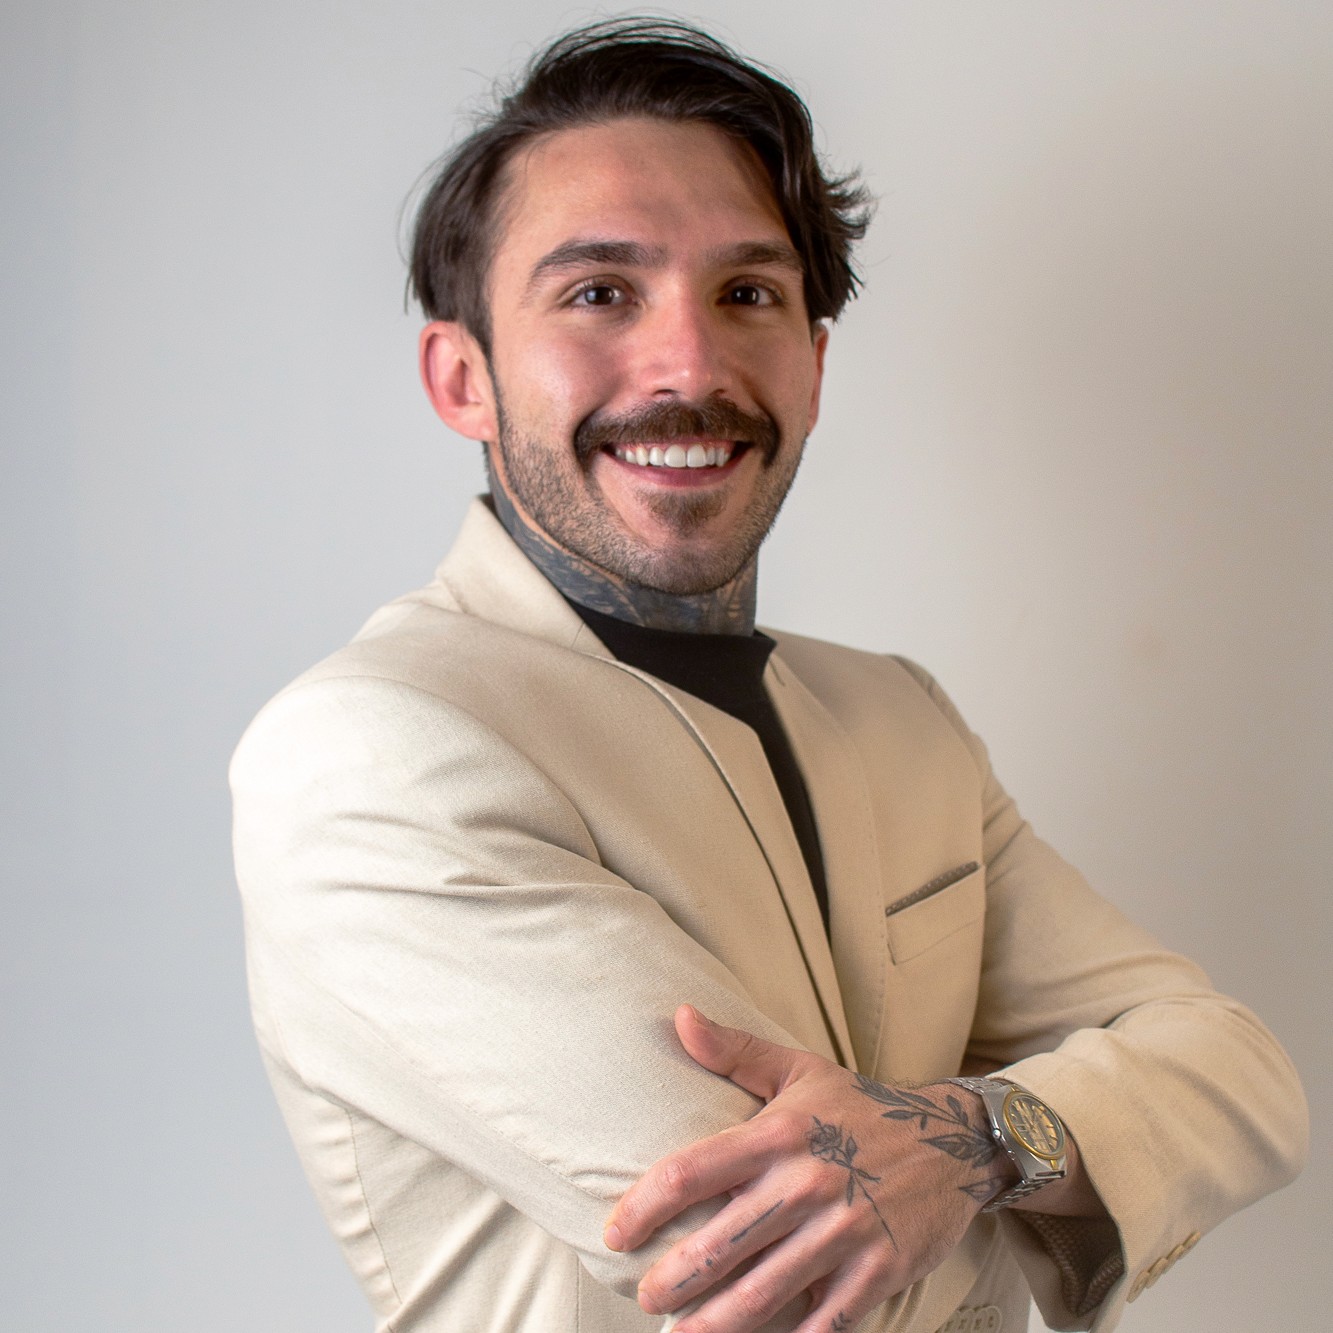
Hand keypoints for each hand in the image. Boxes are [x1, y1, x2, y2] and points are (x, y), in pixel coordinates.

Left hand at [604, 1006, 1016, 1332]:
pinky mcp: (878, 1270)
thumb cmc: (858, 1106)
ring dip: (715, 1324)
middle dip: (672, 1279)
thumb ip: (733, 1048)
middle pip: (719, 1244)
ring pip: (763, 1292)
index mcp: (777, 1135)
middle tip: (645, 1296)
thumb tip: (678, 1015)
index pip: (691, 1172)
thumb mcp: (797, 1068)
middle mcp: (806, 1183)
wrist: (953, 1140)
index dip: (643, 1206)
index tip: (615, 1232)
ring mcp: (844, 1231)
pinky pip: (825, 1322)